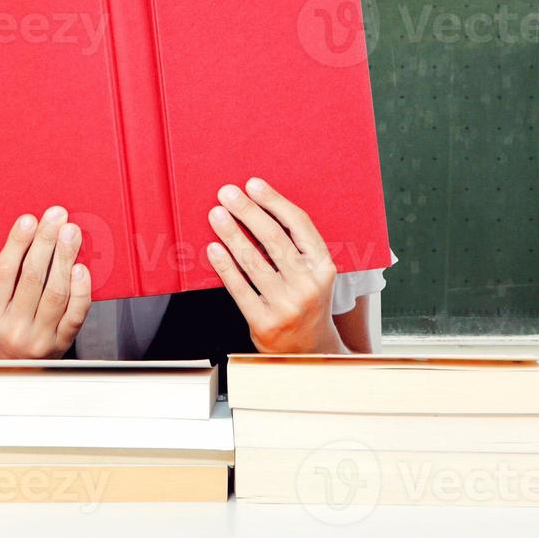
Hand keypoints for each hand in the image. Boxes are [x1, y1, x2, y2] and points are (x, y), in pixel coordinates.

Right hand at [0, 205, 91, 358]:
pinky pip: (75, 315)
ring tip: (71, 232)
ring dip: (65, 257)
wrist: (4, 372)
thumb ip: (2, 278)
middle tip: (56, 216)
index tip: (28, 220)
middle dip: (46, 242)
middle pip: (32, 278)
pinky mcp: (61, 345)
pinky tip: (81, 267)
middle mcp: (13, 330)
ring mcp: (39, 339)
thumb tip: (28, 234)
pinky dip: (80, 289)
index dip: (17, 243)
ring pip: (56, 293)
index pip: (4, 273)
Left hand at [205, 177, 343, 353]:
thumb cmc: (305, 302)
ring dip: (231, 233)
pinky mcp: (264, 323)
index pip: (299, 225)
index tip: (253, 185)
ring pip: (253, 261)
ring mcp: (287, 306)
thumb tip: (257, 208)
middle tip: (227, 193)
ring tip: (216, 214)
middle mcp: (309, 286)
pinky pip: (240, 288)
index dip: (274, 202)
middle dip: (247, 211)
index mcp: (324, 267)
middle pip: (274, 239)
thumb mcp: (313, 274)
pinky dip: (225, 266)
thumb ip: (295, 246)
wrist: (308, 353)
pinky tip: (214, 249)